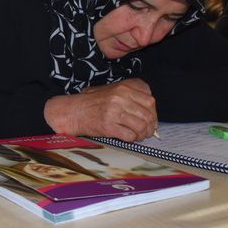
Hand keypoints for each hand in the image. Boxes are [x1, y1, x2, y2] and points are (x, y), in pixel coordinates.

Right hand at [43, 78, 157, 141]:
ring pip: (141, 126)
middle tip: (146, 131)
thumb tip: (151, 114)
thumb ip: (133, 97)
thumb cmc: (94, 102)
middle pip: (148, 115)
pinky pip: (130, 136)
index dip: (153, 113)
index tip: (150, 119)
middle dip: (150, 126)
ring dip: (142, 134)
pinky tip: (127, 137)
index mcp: (124, 87)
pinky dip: (132, 139)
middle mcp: (121, 97)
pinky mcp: (109, 126)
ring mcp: (115, 111)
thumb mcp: (114, 91)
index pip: (150, 101)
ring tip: (137, 136)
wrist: (74, 111)